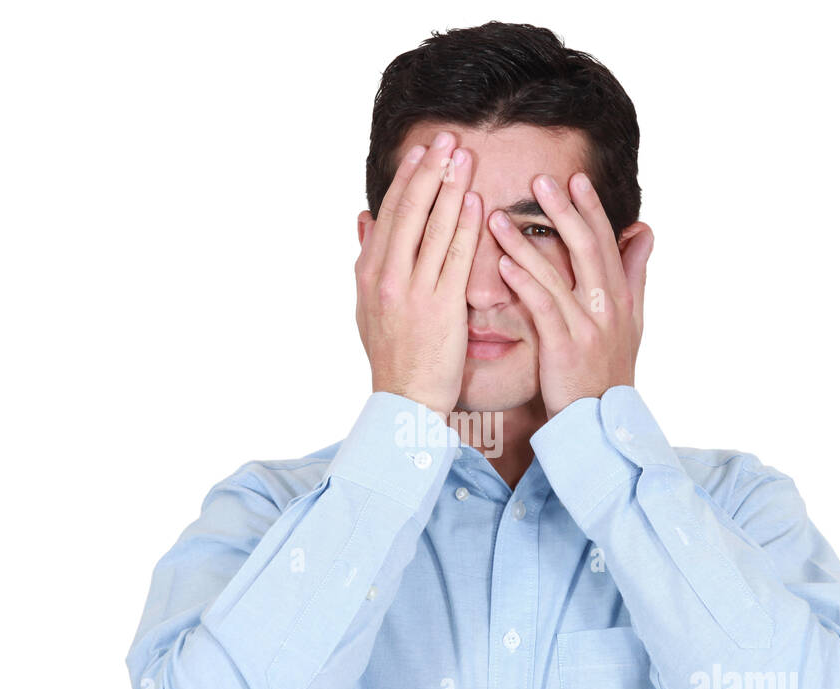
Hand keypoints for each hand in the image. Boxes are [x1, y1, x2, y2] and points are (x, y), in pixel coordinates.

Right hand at [355, 131, 481, 418]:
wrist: (404, 401)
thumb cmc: (394, 356)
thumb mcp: (367, 306)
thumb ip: (368, 258)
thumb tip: (362, 218)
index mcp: (368, 274)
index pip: (389, 214)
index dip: (407, 179)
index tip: (423, 150)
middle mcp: (386, 278)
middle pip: (409, 211)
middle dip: (430, 171)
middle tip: (448, 137)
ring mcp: (412, 292)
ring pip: (432, 228)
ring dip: (451, 187)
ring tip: (466, 156)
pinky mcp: (441, 308)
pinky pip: (455, 258)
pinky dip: (464, 226)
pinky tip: (477, 201)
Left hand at [487, 171, 652, 417]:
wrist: (601, 423)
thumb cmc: (609, 371)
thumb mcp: (632, 321)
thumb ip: (634, 274)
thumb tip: (644, 230)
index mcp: (621, 297)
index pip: (606, 242)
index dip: (591, 209)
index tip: (575, 178)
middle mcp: (607, 307)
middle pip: (586, 248)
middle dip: (563, 211)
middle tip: (540, 181)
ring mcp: (587, 327)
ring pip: (557, 274)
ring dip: (525, 243)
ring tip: (496, 218)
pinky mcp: (565, 348)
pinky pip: (543, 308)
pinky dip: (524, 283)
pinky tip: (503, 264)